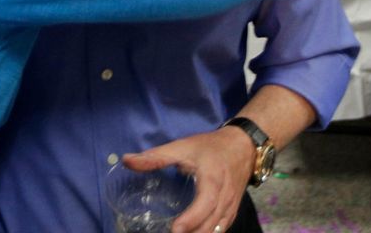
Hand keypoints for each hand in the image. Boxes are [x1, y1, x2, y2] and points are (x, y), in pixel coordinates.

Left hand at [122, 126, 254, 232]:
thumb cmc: (210, 147)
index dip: (191, 219)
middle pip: (211, 224)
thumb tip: (126, 161)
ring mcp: (231, 207)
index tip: (174, 230)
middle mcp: (224, 197)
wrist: (243, 146)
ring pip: (217, 230)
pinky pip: (222, 229)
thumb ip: (155, 156)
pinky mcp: (232, 212)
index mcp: (213, 180)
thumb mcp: (182, 146)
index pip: (205, 203)